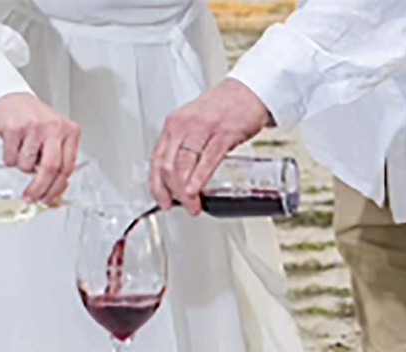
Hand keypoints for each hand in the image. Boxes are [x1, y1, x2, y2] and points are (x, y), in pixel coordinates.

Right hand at [0, 92, 80, 203]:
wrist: (12, 99)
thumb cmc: (35, 122)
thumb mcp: (53, 139)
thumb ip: (57, 163)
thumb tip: (55, 194)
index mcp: (70, 132)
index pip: (67, 168)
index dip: (56, 188)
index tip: (47, 198)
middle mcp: (55, 128)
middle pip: (50, 169)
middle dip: (39, 189)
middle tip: (31, 197)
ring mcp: (35, 127)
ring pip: (27, 166)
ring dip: (21, 166)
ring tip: (21, 151)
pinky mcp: (15, 128)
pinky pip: (11, 158)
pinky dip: (9, 159)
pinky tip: (12, 145)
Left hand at [149, 78, 271, 214]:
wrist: (248, 90)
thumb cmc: (223, 108)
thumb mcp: (193, 124)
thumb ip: (183, 148)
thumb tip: (177, 179)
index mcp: (174, 124)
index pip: (156, 159)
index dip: (157, 185)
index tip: (162, 200)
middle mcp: (184, 125)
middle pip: (168, 165)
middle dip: (173, 192)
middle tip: (180, 206)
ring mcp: (203, 128)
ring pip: (184, 165)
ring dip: (186, 191)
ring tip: (193, 205)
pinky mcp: (223, 133)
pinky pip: (207, 159)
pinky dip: (198, 178)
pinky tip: (195, 190)